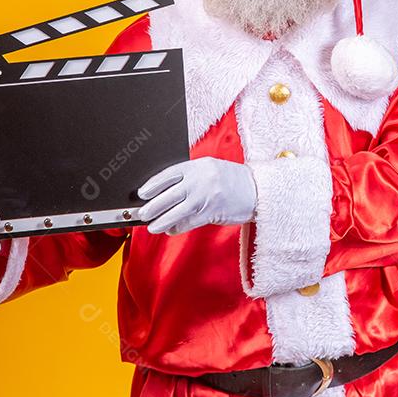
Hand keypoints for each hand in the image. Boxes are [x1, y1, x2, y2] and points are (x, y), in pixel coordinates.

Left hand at [136, 157, 256, 234]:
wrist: (256, 190)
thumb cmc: (230, 180)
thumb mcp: (209, 170)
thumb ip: (189, 177)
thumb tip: (163, 192)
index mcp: (197, 166)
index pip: (168, 174)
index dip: (153, 184)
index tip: (141, 193)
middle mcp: (200, 180)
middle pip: (169, 195)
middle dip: (152, 206)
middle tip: (141, 213)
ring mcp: (206, 197)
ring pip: (176, 211)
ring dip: (161, 221)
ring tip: (151, 226)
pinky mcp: (211, 213)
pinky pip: (188, 222)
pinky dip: (177, 227)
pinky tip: (170, 230)